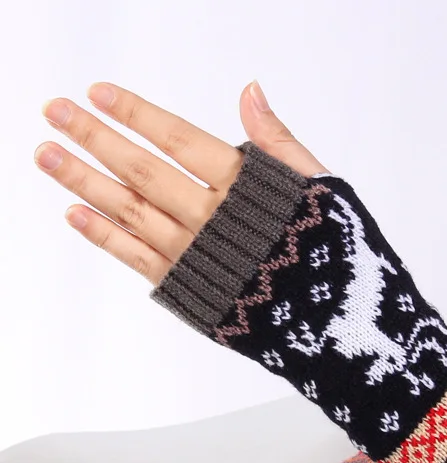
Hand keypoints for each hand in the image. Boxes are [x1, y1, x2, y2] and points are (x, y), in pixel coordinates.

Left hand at [33, 81, 325, 285]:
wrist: (339, 327)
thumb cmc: (337, 255)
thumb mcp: (322, 188)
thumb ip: (279, 143)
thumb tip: (249, 90)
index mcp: (248, 189)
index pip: (181, 140)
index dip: (137, 114)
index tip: (98, 93)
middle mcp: (213, 220)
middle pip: (144, 171)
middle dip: (94, 137)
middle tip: (55, 110)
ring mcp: (196, 258)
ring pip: (130, 212)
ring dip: (83, 181)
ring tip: (46, 155)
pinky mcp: (189, 292)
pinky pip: (136, 258)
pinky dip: (103, 236)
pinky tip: (75, 213)